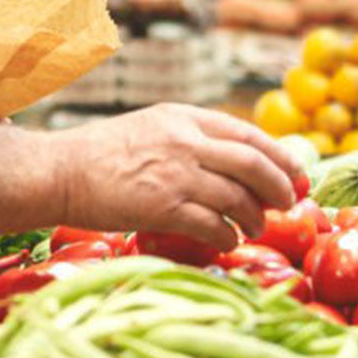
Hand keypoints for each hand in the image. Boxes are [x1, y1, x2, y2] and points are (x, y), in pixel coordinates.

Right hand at [52, 103, 300, 251]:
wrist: (60, 170)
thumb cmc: (101, 152)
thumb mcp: (150, 127)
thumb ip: (189, 137)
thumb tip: (235, 160)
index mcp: (182, 116)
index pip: (247, 133)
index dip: (280, 155)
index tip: (296, 174)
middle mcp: (184, 141)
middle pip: (254, 163)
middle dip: (281, 187)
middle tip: (288, 203)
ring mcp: (175, 174)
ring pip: (239, 198)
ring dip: (255, 218)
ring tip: (254, 227)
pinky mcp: (163, 207)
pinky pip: (214, 225)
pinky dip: (228, 236)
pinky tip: (227, 240)